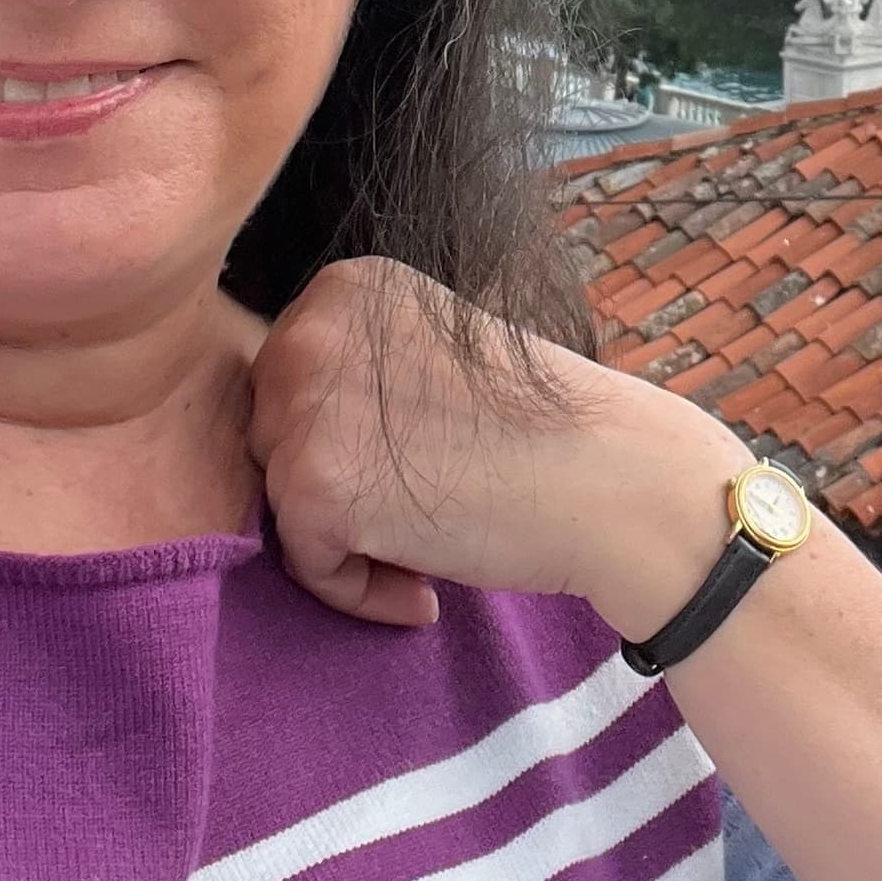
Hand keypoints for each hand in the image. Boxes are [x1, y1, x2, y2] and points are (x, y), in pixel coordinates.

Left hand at [242, 256, 752, 634]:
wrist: (611, 479)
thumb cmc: (539, 430)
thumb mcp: (431, 352)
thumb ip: (357, 370)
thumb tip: (278, 432)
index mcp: (342, 289)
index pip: (287, 383)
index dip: (342, 440)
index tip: (412, 468)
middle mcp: (311, 331)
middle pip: (270, 438)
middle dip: (334, 488)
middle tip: (421, 511)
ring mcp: (306, 406)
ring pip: (280, 502)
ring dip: (346, 544)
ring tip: (428, 552)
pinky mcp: (313, 486)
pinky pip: (303, 564)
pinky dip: (357, 592)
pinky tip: (423, 592)